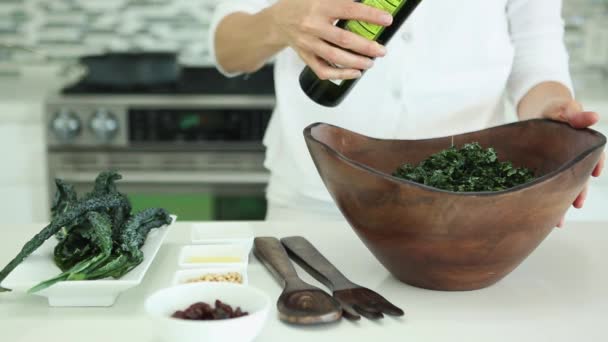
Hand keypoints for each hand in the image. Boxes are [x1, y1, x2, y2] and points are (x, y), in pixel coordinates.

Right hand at [269, 0, 390, 79]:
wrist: (278, 21)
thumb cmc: (302, 6)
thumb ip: (342, 0)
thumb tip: (369, 2)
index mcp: (319, 6)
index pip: (349, 10)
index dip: (370, 16)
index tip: (387, 20)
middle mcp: (313, 25)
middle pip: (344, 39)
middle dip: (367, 47)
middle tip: (382, 50)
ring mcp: (308, 43)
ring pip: (335, 57)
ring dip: (356, 62)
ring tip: (371, 62)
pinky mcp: (306, 57)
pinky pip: (323, 70)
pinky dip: (340, 74)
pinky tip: (354, 73)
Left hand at [541, 99, 604, 226]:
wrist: (537, 115)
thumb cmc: (554, 111)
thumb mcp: (563, 109)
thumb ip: (575, 114)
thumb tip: (594, 116)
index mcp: (581, 145)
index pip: (593, 155)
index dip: (595, 164)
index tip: (594, 173)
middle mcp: (571, 159)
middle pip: (578, 177)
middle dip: (578, 191)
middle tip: (577, 204)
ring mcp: (557, 168)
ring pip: (562, 187)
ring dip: (561, 203)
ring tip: (559, 220)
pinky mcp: (541, 173)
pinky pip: (544, 187)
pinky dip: (542, 200)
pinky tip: (539, 217)